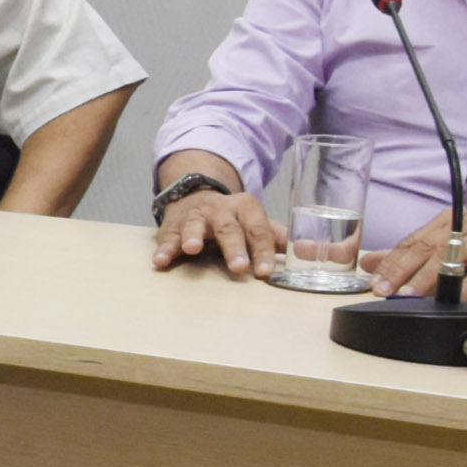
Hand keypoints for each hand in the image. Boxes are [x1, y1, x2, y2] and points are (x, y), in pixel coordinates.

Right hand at [148, 163, 279, 275]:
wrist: (197, 194)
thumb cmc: (233, 218)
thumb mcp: (255, 222)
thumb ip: (276, 237)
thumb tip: (306, 253)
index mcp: (247, 208)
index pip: (258, 230)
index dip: (262, 251)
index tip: (264, 272)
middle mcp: (221, 209)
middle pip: (229, 228)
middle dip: (233, 247)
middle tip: (238, 267)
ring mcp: (195, 215)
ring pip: (195, 225)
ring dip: (193, 236)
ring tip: (191, 249)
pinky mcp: (174, 224)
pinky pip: (168, 235)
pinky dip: (164, 247)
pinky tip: (161, 260)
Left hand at [367, 213, 466, 302]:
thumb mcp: (455, 252)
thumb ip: (414, 257)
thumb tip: (371, 263)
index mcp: (451, 221)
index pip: (414, 241)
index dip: (391, 262)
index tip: (373, 281)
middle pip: (428, 246)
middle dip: (402, 270)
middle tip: (383, 290)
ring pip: (453, 257)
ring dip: (429, 278)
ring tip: (409, 295)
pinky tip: (454, 298)